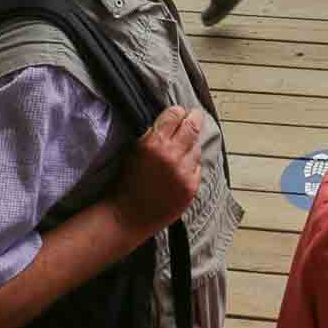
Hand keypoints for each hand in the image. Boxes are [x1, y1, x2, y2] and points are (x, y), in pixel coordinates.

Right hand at [113, 107, 203, 233]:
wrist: (130, 215)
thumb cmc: (129, 181)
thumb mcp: (134, 150)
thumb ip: (152, 134)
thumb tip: (170, 120)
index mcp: (154, 143)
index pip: (175, 115)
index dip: (178, 112)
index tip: (179, 112)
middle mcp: (172, 155)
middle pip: (192, 127)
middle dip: (194, 118)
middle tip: (195, 115)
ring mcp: (184, 172)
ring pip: (197, 148)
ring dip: (191, 146)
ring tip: (183, 149)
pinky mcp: (192, 187)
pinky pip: (198, 167)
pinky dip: (192, 165)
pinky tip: (183, 168)